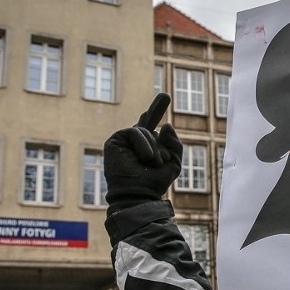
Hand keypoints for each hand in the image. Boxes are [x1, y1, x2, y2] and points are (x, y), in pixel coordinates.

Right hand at [104, 93, 182, 209]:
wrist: (139, 193)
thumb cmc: (155, 182)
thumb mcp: (173, 163)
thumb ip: (175, 144)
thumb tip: (166, 125)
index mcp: (149, 148)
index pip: (152, 127)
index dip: (155, 112)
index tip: (164, 97)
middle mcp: (136, 143)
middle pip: (146, 120)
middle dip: (156, 108)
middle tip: (166, 95)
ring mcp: (124, 141)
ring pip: (145, 130)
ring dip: (154, 147)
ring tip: (154, 162)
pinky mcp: (115, 141)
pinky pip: (135, 131)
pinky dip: (144, 143)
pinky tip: (146, 157)